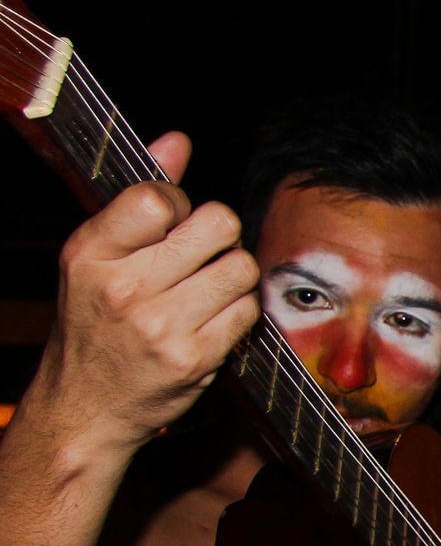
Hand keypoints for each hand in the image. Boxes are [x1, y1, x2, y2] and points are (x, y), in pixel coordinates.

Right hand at [30, 133, 259, 456]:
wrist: (88, 405)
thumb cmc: (97, 320)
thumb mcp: (99, 254)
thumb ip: (141, 194)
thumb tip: (177, 140)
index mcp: (91, 253)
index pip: (160, 197)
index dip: (180, 204)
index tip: (171, 225)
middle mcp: (123, 288)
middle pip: (218, 223)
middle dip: (217, 235)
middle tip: (197, 257)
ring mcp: (161, 327)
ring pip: (241, 266)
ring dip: (232, 274)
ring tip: (204, 290)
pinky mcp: (196, 358)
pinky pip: (249, 311)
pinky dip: (238, 312)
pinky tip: (210, 320)